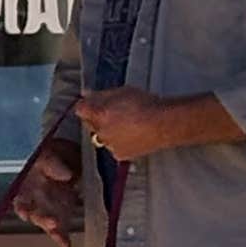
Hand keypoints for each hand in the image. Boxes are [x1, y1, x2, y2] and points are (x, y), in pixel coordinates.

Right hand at [15, 141, 79, 238]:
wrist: (67, 158)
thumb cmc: (52, 156)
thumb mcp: (49, 154)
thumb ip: (54, 164)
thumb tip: (66, 174)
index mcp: (26, 184)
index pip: (20, 198)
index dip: (21, 207)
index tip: (24, 213)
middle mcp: (34, 200)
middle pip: (34, 214)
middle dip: (42, 219)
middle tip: (52, 222)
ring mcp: (47, 208)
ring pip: (46, 223)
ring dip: (52, 230)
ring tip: (59, 237)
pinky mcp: (61, 214)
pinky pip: (60, 229)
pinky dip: (62, 238)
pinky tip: (66, 245)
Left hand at [75, 84, 226, 163]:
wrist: (165, 124)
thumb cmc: (147, 104)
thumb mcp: (122, 91)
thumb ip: (101, 94)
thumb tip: (87, 94)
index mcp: (99, 113)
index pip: (80, 109)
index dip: (87, 104)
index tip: (93, 102)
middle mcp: (101, 132)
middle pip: (90, 124)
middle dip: (97, 118)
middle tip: (114, 112)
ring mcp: (110, 145)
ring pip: (101, 136)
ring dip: (107, 131)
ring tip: (126, 124)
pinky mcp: (120, 155)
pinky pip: (112, 146)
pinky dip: (117, 141)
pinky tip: (130, 134)